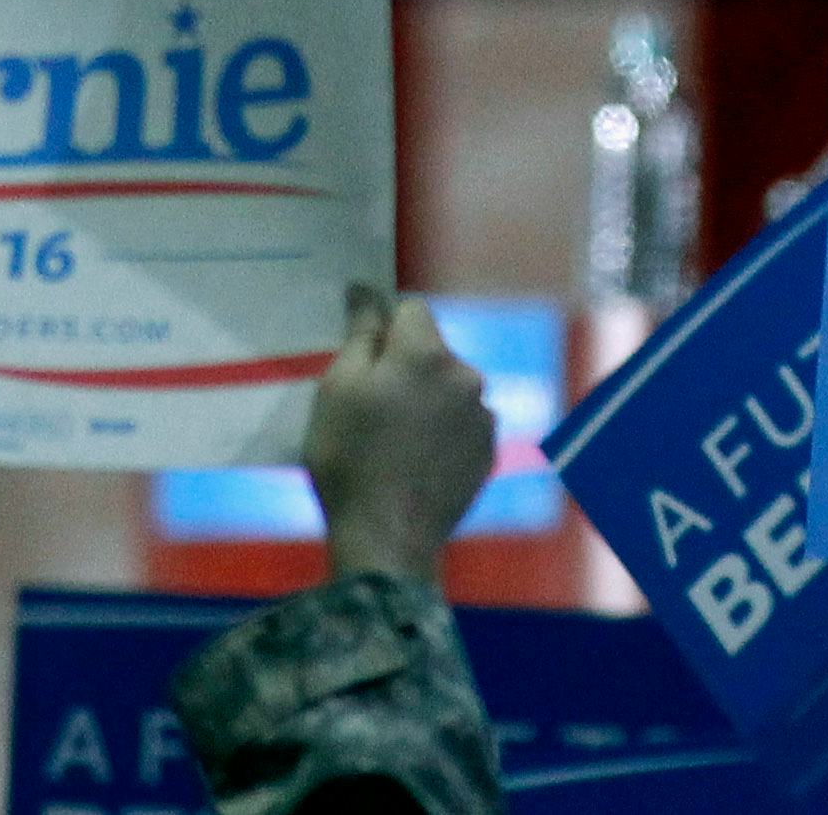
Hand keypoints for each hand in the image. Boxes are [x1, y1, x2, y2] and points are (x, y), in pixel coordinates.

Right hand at [301, 284, 494, 587]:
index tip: (364, 363)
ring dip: (430, 400)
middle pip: (433, 352)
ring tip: (398, 442)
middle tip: (374, 410)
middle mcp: (466, 375)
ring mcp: (484, 416)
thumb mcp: (337, 390)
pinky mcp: (490, 452)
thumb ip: (360, 333)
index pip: (410, 311)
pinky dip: (446, 433)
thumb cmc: (350, 459)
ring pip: (451, 389)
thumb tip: (366, 289)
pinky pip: (464, 425)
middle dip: (408, 367)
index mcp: (427, 353)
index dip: (384, 330)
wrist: (387, 539)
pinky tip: (420, 462)